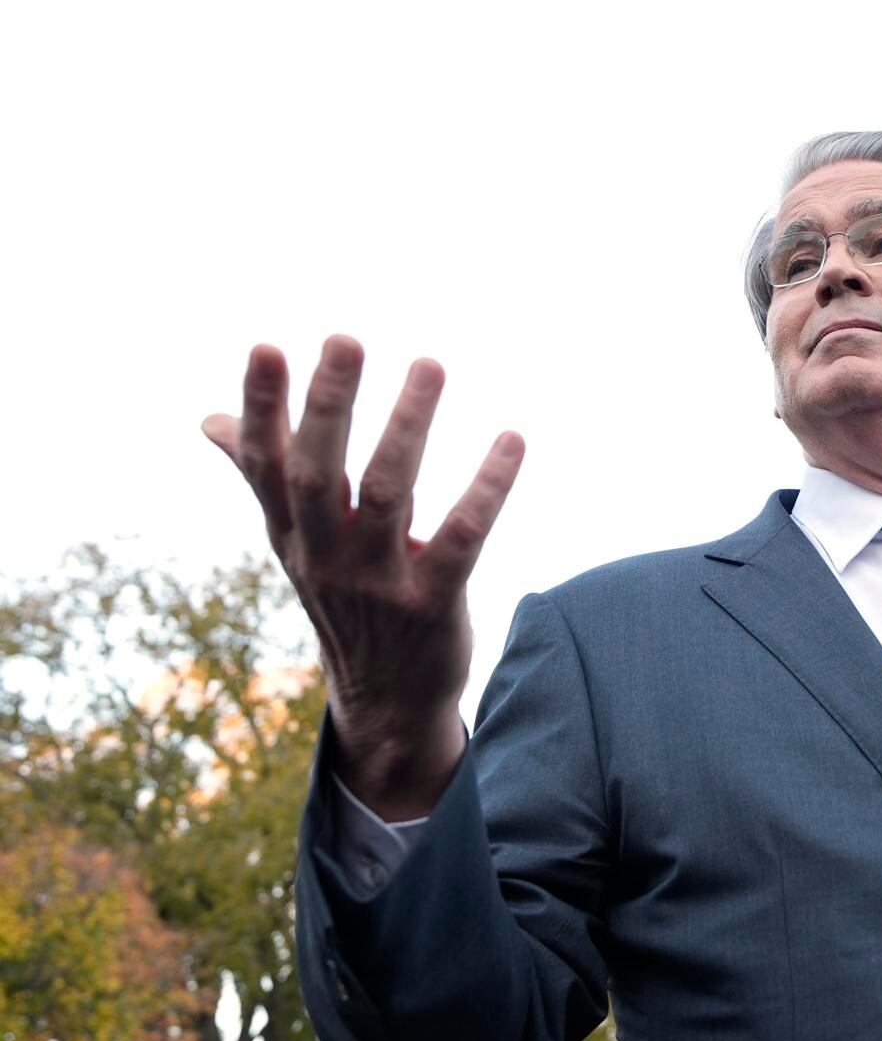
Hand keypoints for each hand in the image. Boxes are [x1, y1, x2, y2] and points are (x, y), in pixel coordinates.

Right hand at [202, 336, 524, 815]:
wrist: (387, 702)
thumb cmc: (345, 600)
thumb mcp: (299, 544)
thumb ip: (263, 477)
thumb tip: (209, 420)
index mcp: (292, 532)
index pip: (266, 462)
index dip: (262, 407)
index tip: (266, 346)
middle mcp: (326, 553)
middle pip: (318, 471)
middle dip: (329, 404)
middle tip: (346, 339)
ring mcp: (377, 580)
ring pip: (389, 492)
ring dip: (409, 426)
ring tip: (430, 364)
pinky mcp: (433, 602)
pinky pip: (461, 536)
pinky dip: (488, 487)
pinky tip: (512, 440)